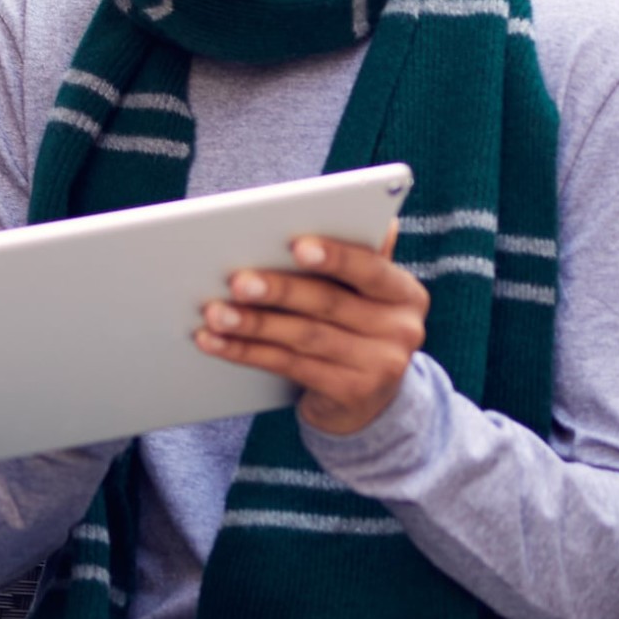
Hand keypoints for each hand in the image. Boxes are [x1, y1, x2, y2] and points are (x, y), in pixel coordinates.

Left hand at [196, 233, 428, 435]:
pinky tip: (217, 342)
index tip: (297, 245)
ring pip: (304, 337)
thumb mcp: (365, 295)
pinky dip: (247, 352)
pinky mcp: (351, 395)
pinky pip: (289, 366)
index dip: (334, 257)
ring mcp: (380, 367)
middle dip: (278, 290)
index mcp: (405, 293)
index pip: (370, 269)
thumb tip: (376, 216)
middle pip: (328, 303)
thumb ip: (361, 257)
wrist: (368, 402)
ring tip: (214, 313)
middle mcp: (403, 330)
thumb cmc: (354, 328)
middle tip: (236, 281)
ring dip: (252, 324)